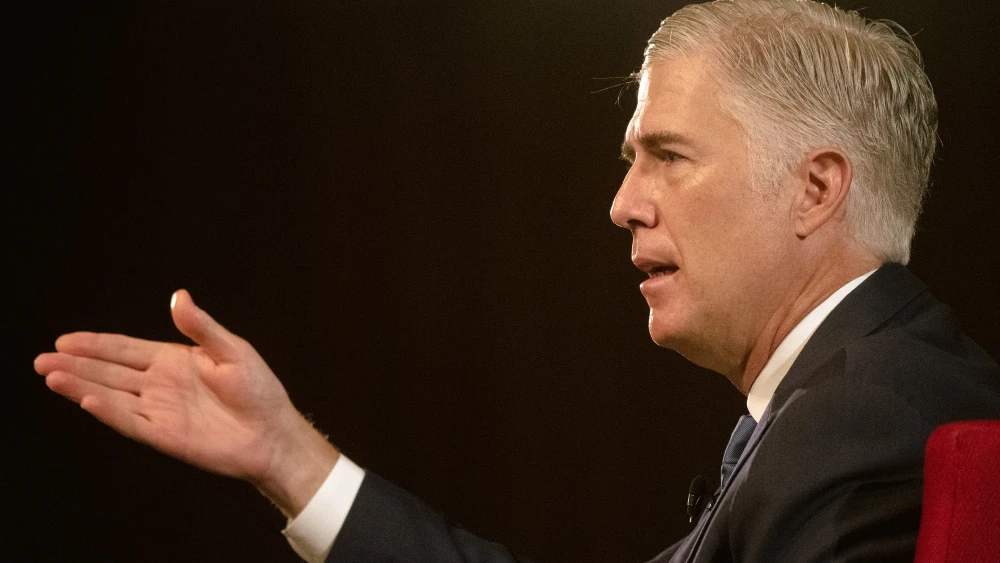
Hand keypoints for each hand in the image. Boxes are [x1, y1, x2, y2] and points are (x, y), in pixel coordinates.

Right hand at [34, 290, 338, 516]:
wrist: (273, 433)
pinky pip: (130, 421)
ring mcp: (159, 410)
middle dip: (76, 364)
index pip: (125, 349)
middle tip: (42, 358)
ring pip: (111, 395)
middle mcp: (160, 384)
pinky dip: (107, 411)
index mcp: (174, 360)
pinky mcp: (164, 435)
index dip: (95, 344)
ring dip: (81, 386)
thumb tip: (178, 296)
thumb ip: (202, 327)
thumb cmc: (259, 390)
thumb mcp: (233, 350)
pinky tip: (85, 399)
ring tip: (51, 375)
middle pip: (109, 371)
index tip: (65, 339)